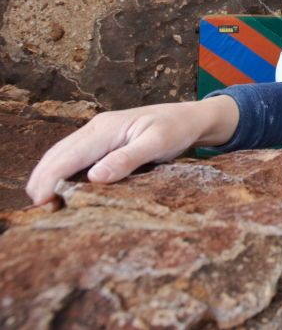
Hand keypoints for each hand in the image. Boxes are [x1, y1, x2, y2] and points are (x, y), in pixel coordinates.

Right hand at [26, 96, 238, 204]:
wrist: (190, 118)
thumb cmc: (177, 129)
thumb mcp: (158, 144)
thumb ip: (127, 159)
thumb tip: (94, 178)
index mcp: (105, 129)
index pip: (67, 156)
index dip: (50, 180)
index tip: (43, 203)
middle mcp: (95, 129)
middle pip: (56, 156)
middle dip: (43, 182)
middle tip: (43, 211)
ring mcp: (97, 134)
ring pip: (61, 156)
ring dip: (50, 178)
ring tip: (48, 206)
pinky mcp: (102, 142)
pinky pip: (75, 158)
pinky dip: (63, 174)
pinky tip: (63, 192)